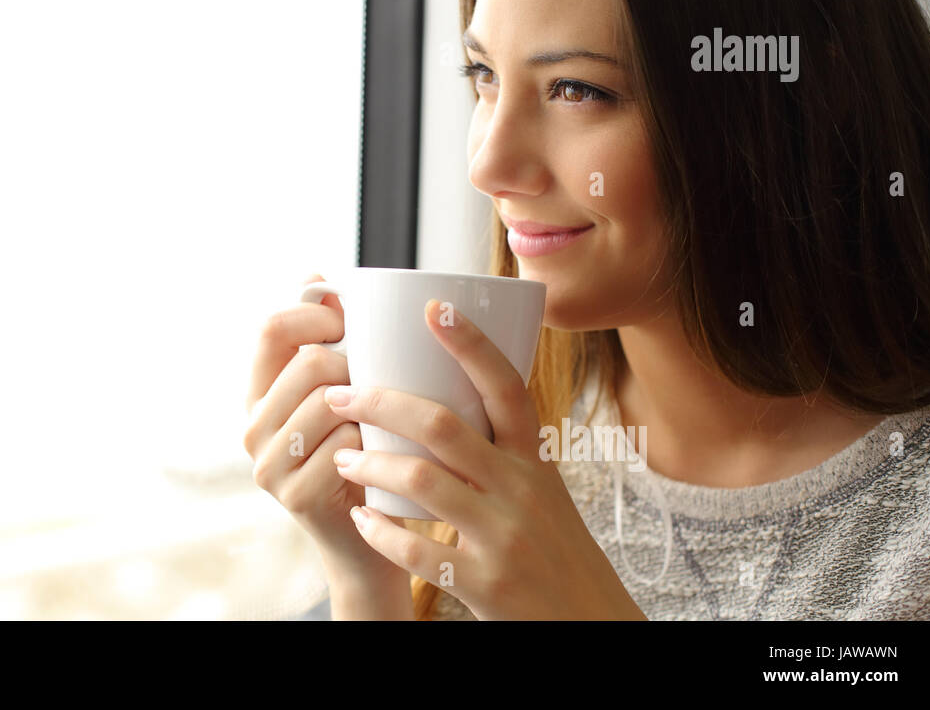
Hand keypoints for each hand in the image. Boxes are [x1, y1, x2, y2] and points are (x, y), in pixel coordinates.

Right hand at [243, 274, 411, 586]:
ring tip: (389, 417)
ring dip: (369, 404)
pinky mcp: (294, 496)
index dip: (314, 313)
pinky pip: (344, 446)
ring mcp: (268, 465)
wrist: (370, 543)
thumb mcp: (341, 393)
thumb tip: (320, 276)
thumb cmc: (364, 454)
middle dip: (356, 362)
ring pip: (329, 402)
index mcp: (258, 393)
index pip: (269, 328)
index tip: (350, 319)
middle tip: (383, 377)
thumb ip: (328, 340)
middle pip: (308, 362)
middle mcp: (252, 427)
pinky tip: (385, 455)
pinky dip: (373, 443)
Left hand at [324, 298, 646, 619]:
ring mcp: (504, 537)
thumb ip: (501, 452)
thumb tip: (442, 398)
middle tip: (339, 394)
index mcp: (536, 460)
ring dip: (370, 466)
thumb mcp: (542, 492)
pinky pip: (417, 549)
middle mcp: (523, 491)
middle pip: (442, 426)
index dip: (471, 344)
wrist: (589, 623)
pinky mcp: (485, 583)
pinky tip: (363, 520)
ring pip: (420, 481)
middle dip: (381, 403)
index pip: (506, 387)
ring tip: (342, 459)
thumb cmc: (554, 551)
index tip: (433, 307)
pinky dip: (382, 532)